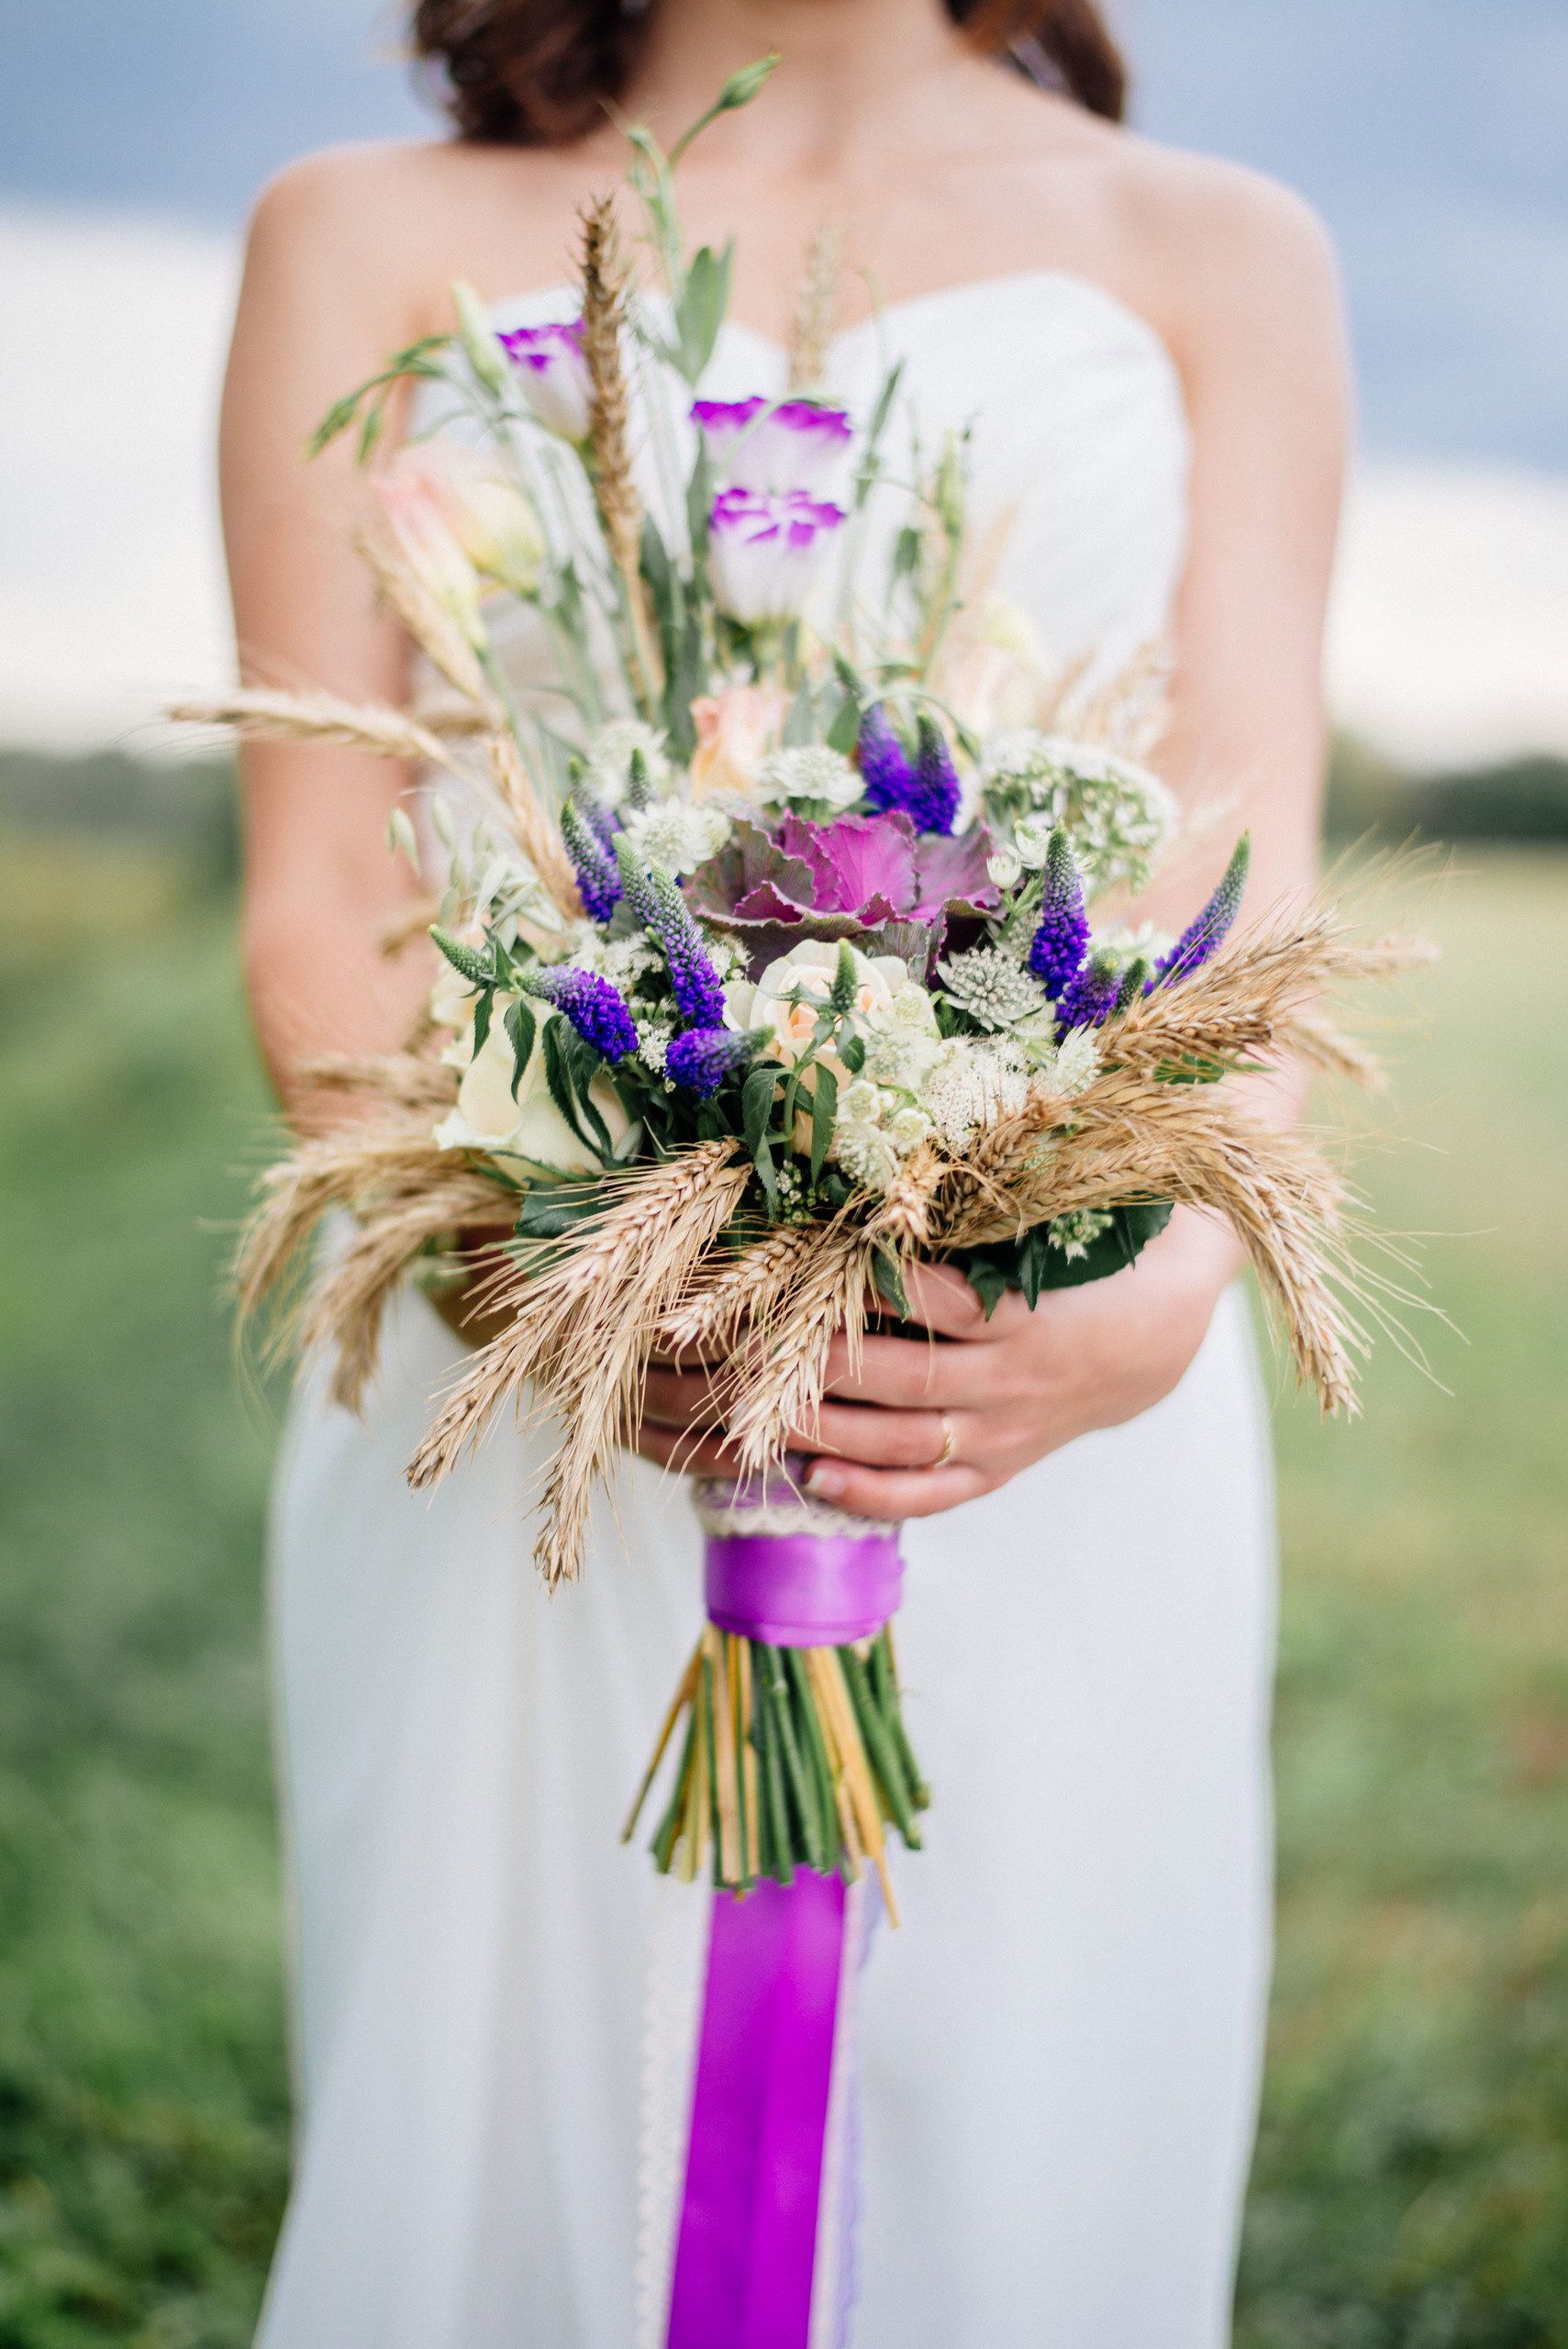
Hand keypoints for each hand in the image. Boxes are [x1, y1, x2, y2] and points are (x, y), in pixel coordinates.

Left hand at [633, 1209, 1243, 1520]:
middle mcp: (1011, 1377)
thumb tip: (900, 1133)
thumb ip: (982, 1191)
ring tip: (742, 1417)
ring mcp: (1005, 1431)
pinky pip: (931, 1492)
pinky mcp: (1000, 1466)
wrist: (1164, 1332)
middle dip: (806, 1368)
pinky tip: (810, 1480)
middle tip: (724, 1355)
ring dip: (819, 1431)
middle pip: (895, 1378)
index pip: (928, 1302)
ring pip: (900, 1441)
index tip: (780, 1276)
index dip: (856, 1293)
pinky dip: (872, 1494)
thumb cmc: (1090, 1254)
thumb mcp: (1051, 1213)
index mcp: (1024, 1308)